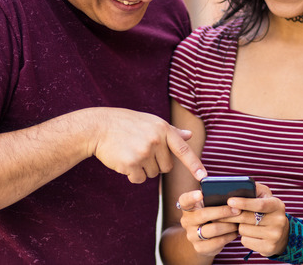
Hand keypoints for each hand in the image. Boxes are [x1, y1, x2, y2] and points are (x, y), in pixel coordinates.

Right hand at [88, 107, 206, 182]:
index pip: (183, 149)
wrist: (99, 127)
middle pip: (166, 167)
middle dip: (156, 163)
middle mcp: (156, 140)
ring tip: (130, 152)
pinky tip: (123, 161)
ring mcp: (144, 152)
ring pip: (152, 174)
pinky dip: (132, 175)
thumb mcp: (150, 122)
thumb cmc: (126, 124)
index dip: (195, 165)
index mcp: (163, 129)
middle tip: (141, 150)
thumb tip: (189, 136)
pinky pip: (139, 179)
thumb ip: (170, 131)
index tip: (203, 177)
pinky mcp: (131, 164)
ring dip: (142, 169)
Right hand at [176, 189, 241, 257]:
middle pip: (204, 214)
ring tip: (239, 221)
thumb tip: (235, 192)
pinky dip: (229, 236)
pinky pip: (218, 242)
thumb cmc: (210, 216)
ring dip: (229, 225)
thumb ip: (214, 199)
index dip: (192, 196)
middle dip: (223, 211)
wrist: (201, 240)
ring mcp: (191, 235)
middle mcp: (186, 221)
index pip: (184, 200)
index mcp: (187, 207)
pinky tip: (235, 231)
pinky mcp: (200, 248)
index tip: (201, 193)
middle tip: (237, 209)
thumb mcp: (207, 206)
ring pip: (213, 229)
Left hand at [220, 182, 288, 256]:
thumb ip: (254, 190)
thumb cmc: (267, 212)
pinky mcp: (269, 248)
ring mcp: (275, 235)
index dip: (243, 203)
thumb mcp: (265, 198)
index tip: (230, 201)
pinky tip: (249, 234)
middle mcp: (279, 220)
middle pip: (247, 218)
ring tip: (243, 224)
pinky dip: (243, 237)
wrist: (281, 235)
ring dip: (239, 227)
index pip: (259, 204)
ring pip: (244, 230)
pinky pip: (246, 241)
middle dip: (231, 215)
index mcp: (277, 205)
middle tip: (219, 214)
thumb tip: (237, 187)